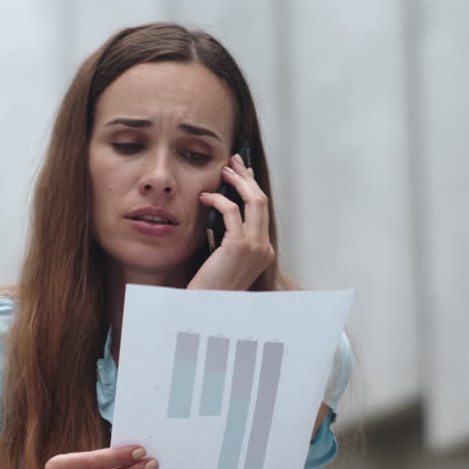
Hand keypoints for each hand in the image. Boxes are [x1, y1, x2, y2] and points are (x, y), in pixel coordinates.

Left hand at [191, 152, 275, 291]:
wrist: (206, 307)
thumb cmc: (209, 286)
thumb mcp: (223, 259)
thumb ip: (227, 238)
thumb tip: (220, 211)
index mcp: (263, 252)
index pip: (261, 212)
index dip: (252, 188)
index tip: (241, 173)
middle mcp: (264, 248)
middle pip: (261, 201)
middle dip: (247, 177)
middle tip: (234, 161)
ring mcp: (255, 247)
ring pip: (254, 201)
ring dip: (238, 181)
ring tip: (224, 170)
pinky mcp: (239, 246)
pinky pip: (231, 211)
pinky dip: (218, 199)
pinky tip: (205, 197)